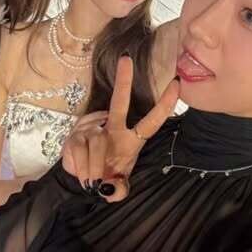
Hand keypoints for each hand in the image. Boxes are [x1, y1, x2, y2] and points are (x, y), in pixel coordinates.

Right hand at [61, 55, 179, 201]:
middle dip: (123, 81)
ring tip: (91, 180)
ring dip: (93, 168)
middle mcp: (113, 128)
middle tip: (126, 59)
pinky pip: (79, 150)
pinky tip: (81, 171)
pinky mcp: (75, 135)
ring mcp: (92, 129)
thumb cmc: (106, 177)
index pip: (151, 121)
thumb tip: (111, 191)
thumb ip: (118, 191)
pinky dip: (80, 167)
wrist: (82, 181)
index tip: (176, 84)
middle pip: (119, 103)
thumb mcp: (116, 188)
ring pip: (96, 144)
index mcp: (131, 139)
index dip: (164, 105)